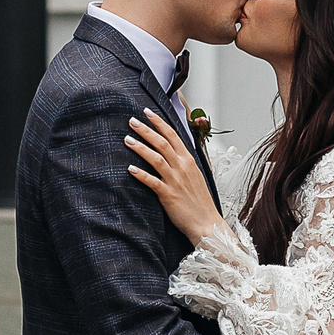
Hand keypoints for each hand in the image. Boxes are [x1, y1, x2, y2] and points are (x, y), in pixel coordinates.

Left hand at [124, 112, 219, 247]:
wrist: (206, 222)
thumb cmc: (199, 200)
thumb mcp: (195, 175)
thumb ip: (183, 162)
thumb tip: (173, 151)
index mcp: (189, 160)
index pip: (173, 135)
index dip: (159, 122)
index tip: (147, 112)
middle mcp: (182, 167)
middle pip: (162, 143)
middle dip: (146, 130)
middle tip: (131, 121)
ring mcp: (175, 180)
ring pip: (156, 158)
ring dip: (140, 147)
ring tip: (127, 139)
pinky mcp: (168, 195)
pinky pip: (152, 181)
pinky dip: (141, 174)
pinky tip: (130, 168)